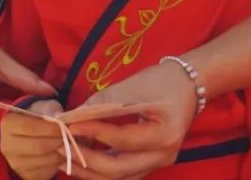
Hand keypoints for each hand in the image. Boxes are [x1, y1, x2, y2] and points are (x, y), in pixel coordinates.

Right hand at [0, 100, 64, 179]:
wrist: (29, 134)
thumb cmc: (37, 117)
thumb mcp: (42, 107)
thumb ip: (50, 111)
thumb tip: (62, 121)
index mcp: (8, 125)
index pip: (29, 127)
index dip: (50, 128)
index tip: (64, 126)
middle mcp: (7, 146)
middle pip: (37, 147)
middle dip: (58, 141)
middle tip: (69, 136)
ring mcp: (15, 163)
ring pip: (44, 160)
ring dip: (61, 153)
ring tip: (67, 144)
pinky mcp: (26, 175)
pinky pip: (47, 171)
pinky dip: (58, 163)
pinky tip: (61, 153)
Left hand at [63, 62, 196, 178]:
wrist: (188, 84)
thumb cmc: (163, 80)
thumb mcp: (134, 86)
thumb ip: (104, 102)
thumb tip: (73, 116)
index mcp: (164, 135)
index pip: (121, 140)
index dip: (93, 133)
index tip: (69, 125)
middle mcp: (164, 155)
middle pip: (119, 169)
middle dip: (86, 161)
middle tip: (61, 149)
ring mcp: (159, 162)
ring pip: (119, 178)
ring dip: (90, 171)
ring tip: (66, 158)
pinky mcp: (151, 162)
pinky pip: (124, 173)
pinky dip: (101, 170)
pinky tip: (83, 159)